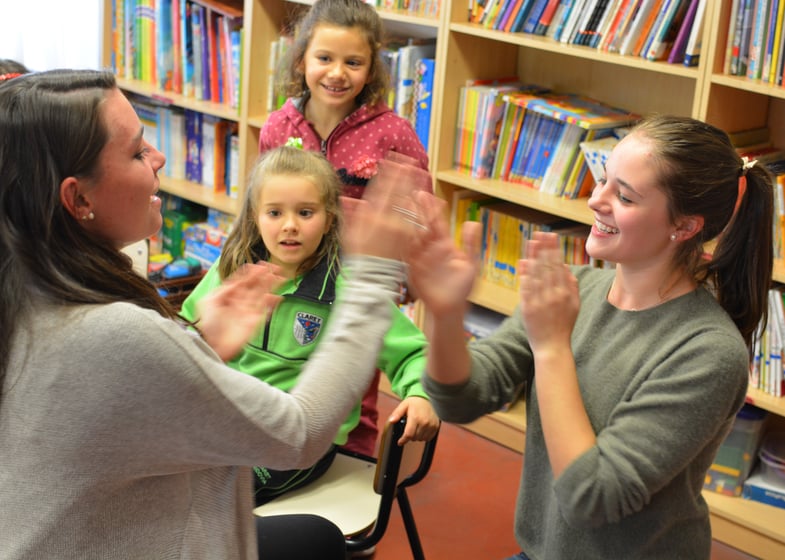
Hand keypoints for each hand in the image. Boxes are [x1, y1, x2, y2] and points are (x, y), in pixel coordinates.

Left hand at [197, 262, 283, 360]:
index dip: (251, 272)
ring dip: (271, 285)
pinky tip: (278, 296)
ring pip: (262, 293)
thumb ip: (224, 289)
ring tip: (279, 276)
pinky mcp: (255, 320)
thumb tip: (237, 281)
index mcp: (228, 296)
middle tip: (273, 267)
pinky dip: (273, 302)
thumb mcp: (209, 301)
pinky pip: (266, 308)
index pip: (242, 280)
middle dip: (264, 276)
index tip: (259, 265)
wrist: (213, 345)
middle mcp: (240, 301)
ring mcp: (248, 310)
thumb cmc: (208, 325)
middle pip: (255, 285)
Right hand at [341, 156, 427, 260]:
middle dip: (404, 174)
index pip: (381, 188)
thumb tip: (347, 199)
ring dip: (415, 185)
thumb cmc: (358, 255)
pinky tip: (424, 196)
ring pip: (409, 201)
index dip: (388, 172)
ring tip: (420, 172)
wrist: (371, 275)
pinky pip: (416, 218)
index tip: (392, 160)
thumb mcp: (349, 233)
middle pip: (398, 191)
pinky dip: (420, 205)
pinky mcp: (409, 237)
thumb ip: (351, 214)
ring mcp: (400, 228)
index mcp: (371, 215)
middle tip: (411, 161)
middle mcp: (387, 219)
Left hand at [387, 396, 440, 444]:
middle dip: (409, 437)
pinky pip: (428, 438)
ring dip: (416, 437)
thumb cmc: (414, 402)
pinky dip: (424, 437)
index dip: (403, 440)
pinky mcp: (436, 427)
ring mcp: (431, 425)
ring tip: (415, 429)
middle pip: (415, 438)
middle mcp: (424, 422)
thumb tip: (391, 421)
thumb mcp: (403, 405)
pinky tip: (421, 430)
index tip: (400, 442)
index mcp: (415, 417)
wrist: (427, 398)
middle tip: (408, 430)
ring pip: (421, 439)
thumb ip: (397, 414)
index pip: (409, 434)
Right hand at [406, 192, 481, 315]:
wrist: (451, 308)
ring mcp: (420, 259)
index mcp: (444, 245)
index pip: (437, 223)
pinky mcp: (413, 270)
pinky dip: (404, 245)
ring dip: (409, 224)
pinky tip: (401, 234)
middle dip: (418, 211)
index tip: (428, 195)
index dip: (433, 209)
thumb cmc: (462, 288)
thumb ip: (471, 244)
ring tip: (404, 209)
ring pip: (413, 238)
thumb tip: (472, 222)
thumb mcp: (471, 264)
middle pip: (423, 226)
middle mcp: (430, 249)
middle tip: (413, 194)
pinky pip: (407, 256)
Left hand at [518, 232, 578, 354]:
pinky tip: (523, 262)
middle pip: (548, 266)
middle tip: (540, 233)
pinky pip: (526, 288)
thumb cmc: (563, 326)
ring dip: (534, 256)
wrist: (552, 347)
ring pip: (537, 274)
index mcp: (566, 293)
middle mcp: (554, 295)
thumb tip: (565, 267)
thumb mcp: (575, 306)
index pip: (559, 266)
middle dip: (544, 248)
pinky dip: (525, 274)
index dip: (554, 250)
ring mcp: (541, 301)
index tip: (551, 236)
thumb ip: (572, 286)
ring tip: (531, 242)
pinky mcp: (528, 308)